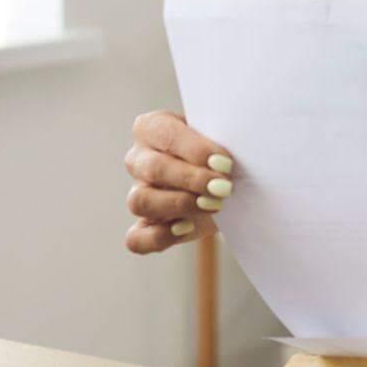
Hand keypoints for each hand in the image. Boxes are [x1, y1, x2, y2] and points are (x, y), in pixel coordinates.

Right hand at [122, 110, 235, 253]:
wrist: (229, 182)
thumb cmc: (222, 153)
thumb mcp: (223, 139)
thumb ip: (222, 141)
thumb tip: (225, 162)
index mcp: (152, 128)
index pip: (165, 134)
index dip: (195, 150)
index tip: (225, 163)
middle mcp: (139, 159)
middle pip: (153, 168)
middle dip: (193, 179)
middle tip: (224, 187)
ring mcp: (139, 193)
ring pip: (140, 201)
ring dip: (179, 205)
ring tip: (213, 205)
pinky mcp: (145, 226)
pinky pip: (137, 238)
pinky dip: (159, 237)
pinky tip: (187, 228)